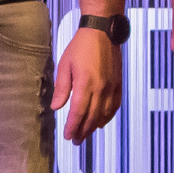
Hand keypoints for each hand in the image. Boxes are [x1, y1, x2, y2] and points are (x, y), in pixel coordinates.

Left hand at [51, 25, 120, 141]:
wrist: (102, 32)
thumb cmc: (81, 46)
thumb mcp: (64, 65)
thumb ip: (61, 88)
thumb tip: (56, 107)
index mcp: (85, 83)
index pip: (78, 112)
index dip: (72, 126)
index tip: (68, 136)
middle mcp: (100, 88)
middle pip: (91, 117)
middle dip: (82, 131)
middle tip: (75, 140)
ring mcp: (111, 87)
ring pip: (104, 114)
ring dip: (94, 127)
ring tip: (85, 134)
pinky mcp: (118, 84)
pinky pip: (115, 106)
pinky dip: (108, 117)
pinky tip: (101, 122)